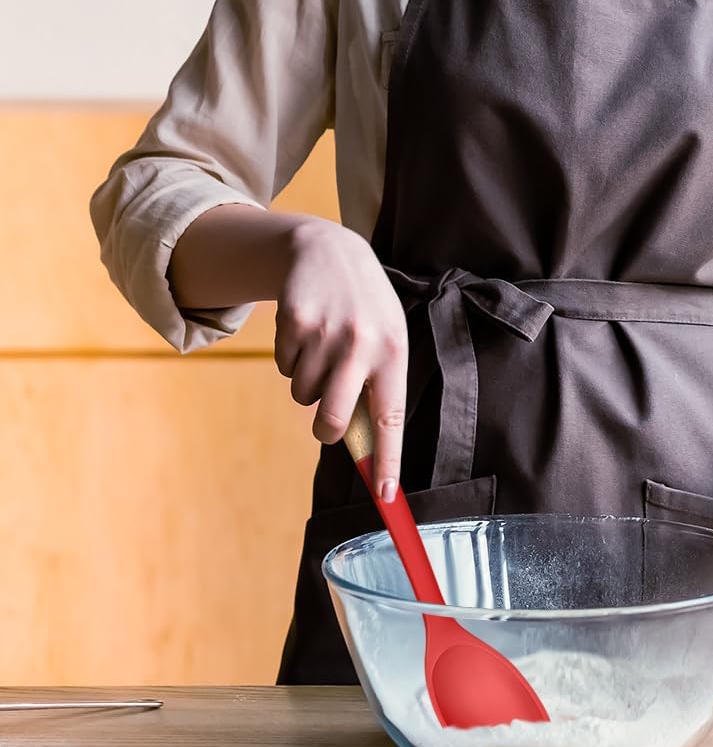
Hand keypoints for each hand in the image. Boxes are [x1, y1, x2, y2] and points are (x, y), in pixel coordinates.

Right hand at [274, 217, 409, 501]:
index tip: (386, 496)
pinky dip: (291, 359)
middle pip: (332, 421)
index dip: (387, 460)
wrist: (329, 249)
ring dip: (308, 383)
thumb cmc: (364, 306)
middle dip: (325, 430)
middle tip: (326, 421)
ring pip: (303, 396)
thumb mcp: (385, 336)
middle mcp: (362, 344)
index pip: (390, 417)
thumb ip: (377, 385)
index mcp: (394, 351)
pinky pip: (284, 369)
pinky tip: (306, 330)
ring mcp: (326, 333)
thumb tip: (364, 447)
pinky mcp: (294, 322)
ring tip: (323, 347)